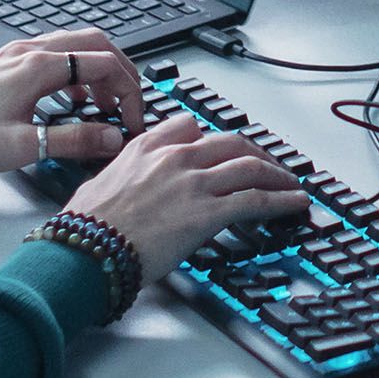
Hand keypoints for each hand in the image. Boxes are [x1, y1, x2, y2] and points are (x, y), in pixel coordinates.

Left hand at [0, 29, 143, 177]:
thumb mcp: (23, 147)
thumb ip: (73, 140)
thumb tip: (112, 137)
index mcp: (36, 68)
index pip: (104, 64)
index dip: (129, 92)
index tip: (132, 119)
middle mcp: (29, 52)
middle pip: (95, 43)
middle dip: (120, 72)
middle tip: (129, 103)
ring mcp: (17, 54)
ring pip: (75, 45)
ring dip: (97, 70)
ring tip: (103, 105)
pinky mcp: (7, 63)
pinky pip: (54, 54)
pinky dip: (74, 71)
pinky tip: (69, 99)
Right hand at [66, 113, 305, 279]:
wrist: (83, 251)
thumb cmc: (83, 229)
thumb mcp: (98, 186)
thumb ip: (123, 178)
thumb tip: (126, 188)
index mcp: (146, 147)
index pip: (191, 126)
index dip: (214, 138)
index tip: (226, 148)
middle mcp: (175, 158)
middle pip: (231, 143)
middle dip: (257, 154)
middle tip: (270, 166)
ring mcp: (194, 183)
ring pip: (251, 167)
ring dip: (278, 176)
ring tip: (292, 184)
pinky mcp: (207, 213)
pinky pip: (256, 200)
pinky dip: (282, 200)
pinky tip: (295, 203)